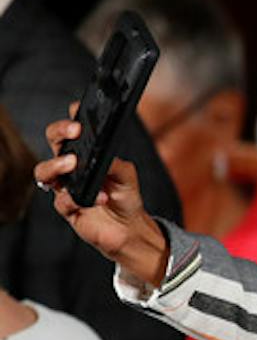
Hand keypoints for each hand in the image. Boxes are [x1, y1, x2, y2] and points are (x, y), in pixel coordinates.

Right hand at [35, 114, 167, 286]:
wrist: (129, 229)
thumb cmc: (125, 198)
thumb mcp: (128, 176)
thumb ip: (117, 164)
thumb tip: (106, 156)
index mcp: (84, 155)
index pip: (71, 132)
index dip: (70, 119)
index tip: (77, 109)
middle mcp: (70, 168)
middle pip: (53, 143)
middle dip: (59, 132)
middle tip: (74, 131)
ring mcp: (65, 187)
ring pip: (44, 172)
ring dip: (56, 165)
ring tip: (72, 163)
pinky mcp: (67, 209)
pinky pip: (61, 201)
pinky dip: (76, 199)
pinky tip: (96, 199)